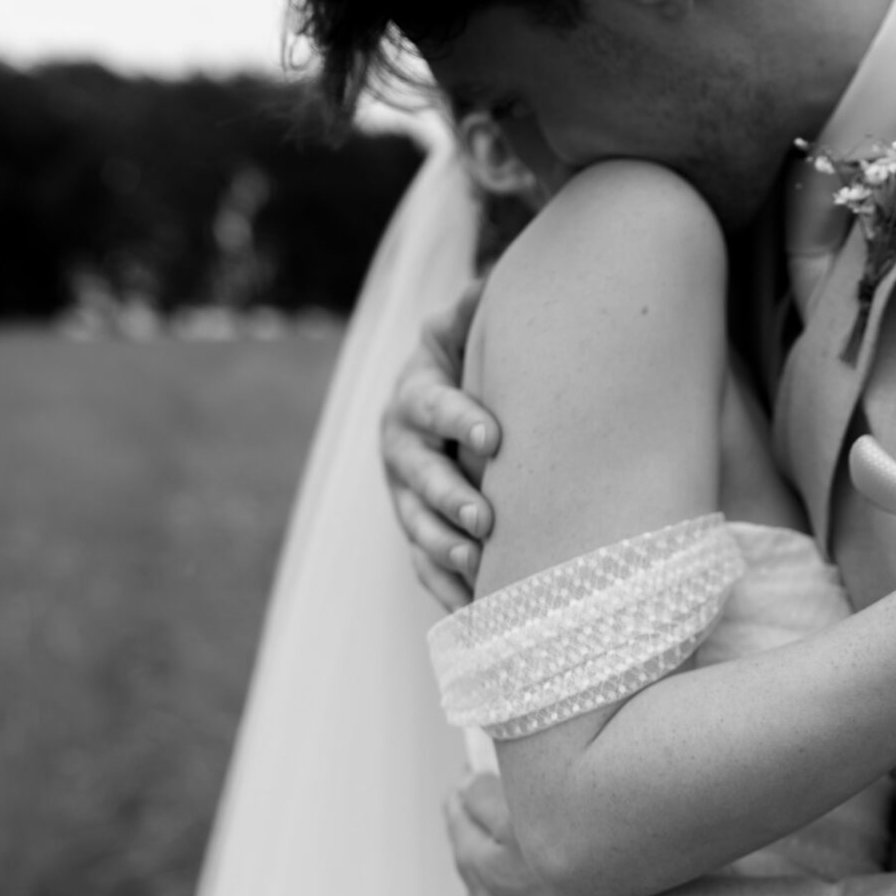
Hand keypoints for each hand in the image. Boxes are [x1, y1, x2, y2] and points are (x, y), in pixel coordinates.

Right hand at [382, 295, 501, 610]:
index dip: (457, 418)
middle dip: (449, 497)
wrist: (458, 403)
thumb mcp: (472, 329)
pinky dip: (447, 591)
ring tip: (480, 566)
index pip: (431, 405)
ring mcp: (406, 495)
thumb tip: (489, 281)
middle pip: (418, 475)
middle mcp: (402, 446)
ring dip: (444, 548)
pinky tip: (477, 614)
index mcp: (416, 393)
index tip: (493, 434)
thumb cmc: (479, 360)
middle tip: (485, 519)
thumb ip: (477, 308)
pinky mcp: (418, 532)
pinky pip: (426, 568)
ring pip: (417, 526)